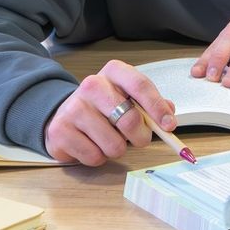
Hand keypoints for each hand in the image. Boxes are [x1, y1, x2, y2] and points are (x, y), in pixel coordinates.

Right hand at [44, 59, 176, 165]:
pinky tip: (92, 144)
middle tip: (139, 139)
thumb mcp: (128, 97)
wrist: (65, 114)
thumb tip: (168, 115)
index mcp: (113, 72)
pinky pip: (95, 157)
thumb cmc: (103, 106)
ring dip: (118, 149)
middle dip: (141, 136)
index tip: (169, 125)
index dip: (158, 108)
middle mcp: (92, 85)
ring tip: (108, 139)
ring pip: (114, 144)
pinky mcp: (61, 131)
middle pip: (129, 119)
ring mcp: (74, 108)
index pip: (140, 85)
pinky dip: (99, 157)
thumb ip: (150, 105)